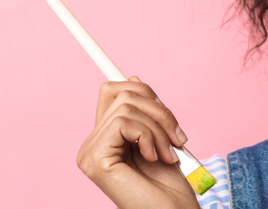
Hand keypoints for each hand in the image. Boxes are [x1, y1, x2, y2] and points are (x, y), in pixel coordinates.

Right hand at [77, 77, 200, 208]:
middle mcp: (91, 144)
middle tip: (178, 138)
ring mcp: (89, 152)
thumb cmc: (170, 187)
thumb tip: (134, 79)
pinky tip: (154, 158)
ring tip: (168, 154)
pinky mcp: (94, 159)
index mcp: (106, 139)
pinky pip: (123, 122)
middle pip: (122, 93)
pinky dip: (148, 136)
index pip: (112, 92)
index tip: (161, 104)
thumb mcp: (160, 138)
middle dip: (159, 110)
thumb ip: (145, 113)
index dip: (139, 89)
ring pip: (126, 106)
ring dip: (158, 128)